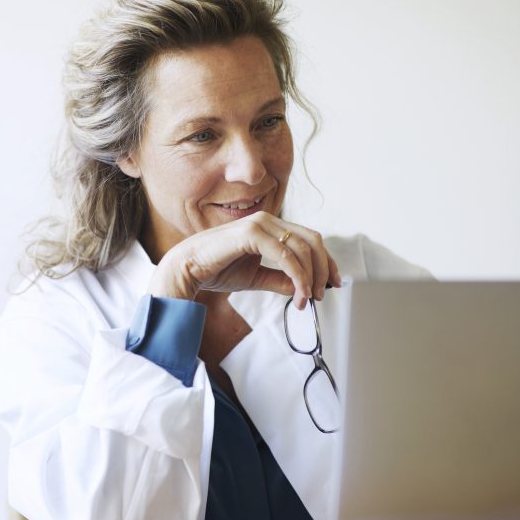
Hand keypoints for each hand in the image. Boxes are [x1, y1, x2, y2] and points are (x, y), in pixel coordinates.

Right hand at [148, 212, 341, 309]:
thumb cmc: (215, 269)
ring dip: (311, 277)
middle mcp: (268, 220)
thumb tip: (303, 288)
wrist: (186, 269)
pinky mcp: (250, 233)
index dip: (326, 262)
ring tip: (306, 299)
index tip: (333, 284)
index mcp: (270, 227)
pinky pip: (284, 255)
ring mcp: (259, 223)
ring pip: (302, 248)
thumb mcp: (255, 278)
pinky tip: (298, 293)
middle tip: (322, 294)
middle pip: (312, 241)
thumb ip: (280, 280)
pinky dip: (297, 275)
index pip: (309, 240)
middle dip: (323, 269)